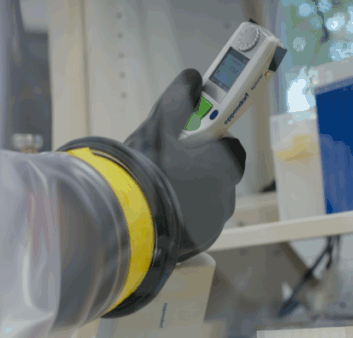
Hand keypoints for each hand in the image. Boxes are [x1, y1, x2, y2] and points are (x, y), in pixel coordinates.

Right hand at [125, 69, 245, 260]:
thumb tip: (193, 78)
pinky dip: (184, 214)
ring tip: (161, 187)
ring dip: (191, 193)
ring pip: (207, 201)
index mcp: (223, 169)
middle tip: (171, 162)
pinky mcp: (195, 245)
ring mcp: (210, 226)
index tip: (196, 139)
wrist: (120, 222)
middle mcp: (223, 200)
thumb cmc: (143, 172)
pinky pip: (196, 224)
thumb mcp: (158, 126)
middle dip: (200, 168)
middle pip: (218, 176)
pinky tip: (161, 208)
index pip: (232, 149)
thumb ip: (179, 100)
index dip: (213, 142)